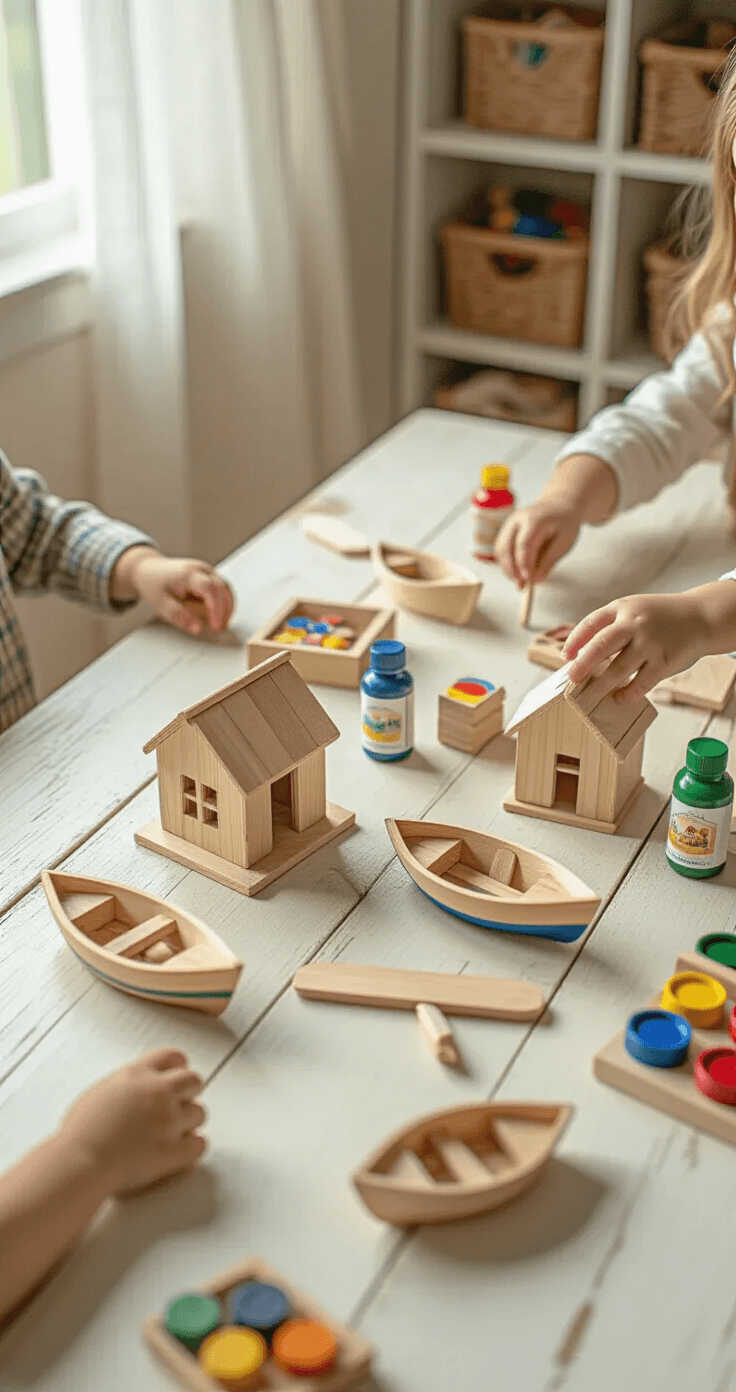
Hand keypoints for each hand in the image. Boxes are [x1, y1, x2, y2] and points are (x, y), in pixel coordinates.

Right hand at [59, 1049, 205, 1195]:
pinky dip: (191, 1149)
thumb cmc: (80, 1133)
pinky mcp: (176, 1149)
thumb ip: (125, 1085)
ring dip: (188, 1123)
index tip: (174, 1077)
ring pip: (199, 1113)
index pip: (173, 1057)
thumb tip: (134, 1091)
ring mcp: (170, 1120)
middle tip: (178, 1106)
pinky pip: (200, 1144)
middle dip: (189, 1092)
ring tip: (171, 1134)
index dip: (177, 1067)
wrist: (81, 1161)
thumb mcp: (100, 1092)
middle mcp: (158, 1092)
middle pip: (194, 1081)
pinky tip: (178, 1153)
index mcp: (137, 1074)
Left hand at [112, 548, 233, 634]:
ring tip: (221, 626)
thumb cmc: (153, 585)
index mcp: (187, 573)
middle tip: (218, 630)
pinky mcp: (209, 574)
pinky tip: (220, 617)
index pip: (210, 588)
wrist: (148, 569)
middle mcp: (200, 568)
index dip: (216, 608)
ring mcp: (206, 570)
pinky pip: (223, 588)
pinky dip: (224, 603)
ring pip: (226, 588)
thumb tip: (197, 629)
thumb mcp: (160, 604)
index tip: (215, 626)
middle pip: (222, 588)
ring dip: (227, 607)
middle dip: (223, 611)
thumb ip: (178, 616)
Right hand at [495, 499, 580, 585]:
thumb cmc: (564, 523)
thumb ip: (550, 560)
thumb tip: (536, 579)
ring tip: (520, 581)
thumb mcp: (565, 542)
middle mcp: (517, 519)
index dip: (523, 563)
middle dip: (511, 569)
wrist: (559, 505)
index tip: (528, 580)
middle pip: (505, 546)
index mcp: (534, 519)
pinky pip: (501, 549)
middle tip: (520, 586)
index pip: (523, 544)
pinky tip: (517, 572)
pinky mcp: (506, 530)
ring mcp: (509, 523)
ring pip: (500, 549)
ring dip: (507, 568)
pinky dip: (506, 562)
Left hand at [562, 592, 703, 702]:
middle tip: (572, 679)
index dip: (575, 640)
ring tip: (590, 696)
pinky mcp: (664, 661)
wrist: (701, 617)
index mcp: (623, 607)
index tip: (566, 657)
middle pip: (601, 646)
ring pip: (619, 669)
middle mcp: (635, 623)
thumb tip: (584, 657)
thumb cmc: (660, 617)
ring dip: (602, 686)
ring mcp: (650, 643)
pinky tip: (620, 697)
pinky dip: (628, 693)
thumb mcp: (634, 609)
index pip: (591, 623)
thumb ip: (612, 626)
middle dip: (582, 664)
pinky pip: (641, 682)